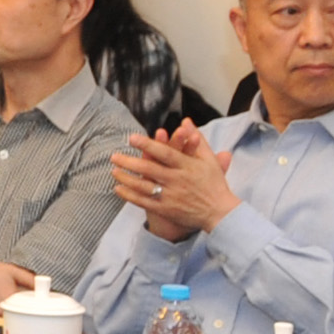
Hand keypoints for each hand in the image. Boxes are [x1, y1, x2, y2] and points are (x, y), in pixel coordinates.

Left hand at [110, 122, 238, 242]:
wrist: (220, 213)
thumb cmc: (214, 183)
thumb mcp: (208, 159)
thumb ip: (196, 139)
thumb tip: (186, 121)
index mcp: (188, 166)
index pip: (165, 153)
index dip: (148, 145)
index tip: (131, 138)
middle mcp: (178, 180)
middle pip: (150, 169)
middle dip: (129, 162)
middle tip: (114, 155)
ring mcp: (171, 196)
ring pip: (144, 186)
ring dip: (126, 178)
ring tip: (113, 170)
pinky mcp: (166, 209)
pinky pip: (144, 202)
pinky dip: (130, 195)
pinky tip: (118, 188)